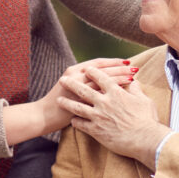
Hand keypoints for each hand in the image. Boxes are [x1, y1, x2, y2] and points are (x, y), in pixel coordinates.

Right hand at [4, 58, 136, 143]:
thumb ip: (84, 80)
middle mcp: (76, 75)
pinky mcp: (80, 101)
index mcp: (75, 70)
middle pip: (103, 70)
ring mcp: (78, 88)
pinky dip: (112, 92)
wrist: (44, 116)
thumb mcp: (71, 86)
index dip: (113, 61)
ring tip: (132, 76)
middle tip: (134, 67)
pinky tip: (123, 92)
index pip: (98, 63)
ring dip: (119, 78)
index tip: (127, 61)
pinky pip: (99, 95)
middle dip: (120, 68)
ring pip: (103, 81)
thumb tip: (100, 76)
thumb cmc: (59, 103)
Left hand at [58, 66, 167, 166]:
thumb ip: (136, 90)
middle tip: (63, 79)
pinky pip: (81, 124)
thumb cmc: (147, 120)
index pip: (101, 77)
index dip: (93, 72)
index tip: (87, 69)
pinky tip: (72, 120)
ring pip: (77, 107)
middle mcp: (104, 102)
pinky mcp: (96, 130)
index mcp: (116, 92)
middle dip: (72, 83)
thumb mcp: (144, 101)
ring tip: (59, 100)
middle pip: (83, 89)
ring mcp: (98, 116)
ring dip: (67, 103)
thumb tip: (134, 82)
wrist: (145, 139)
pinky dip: (75, 121)